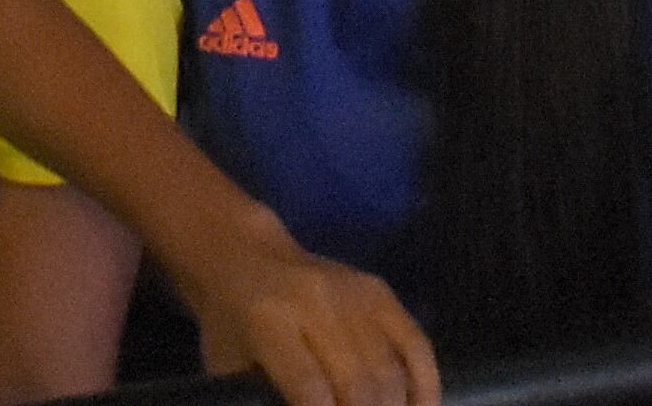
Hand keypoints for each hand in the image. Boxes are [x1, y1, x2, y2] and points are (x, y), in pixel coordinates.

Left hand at [181, 227, 436, 405]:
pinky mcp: (380, 291)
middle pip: (358, 384)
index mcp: (269, 322)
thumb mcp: (226, 369)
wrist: (246, 258)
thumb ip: (257, 399)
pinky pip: (416, 345)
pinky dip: (425, 386)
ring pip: (390, 371)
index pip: (309, 390)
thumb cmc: (230, 326)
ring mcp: (355, 293)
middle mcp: (318, 303)